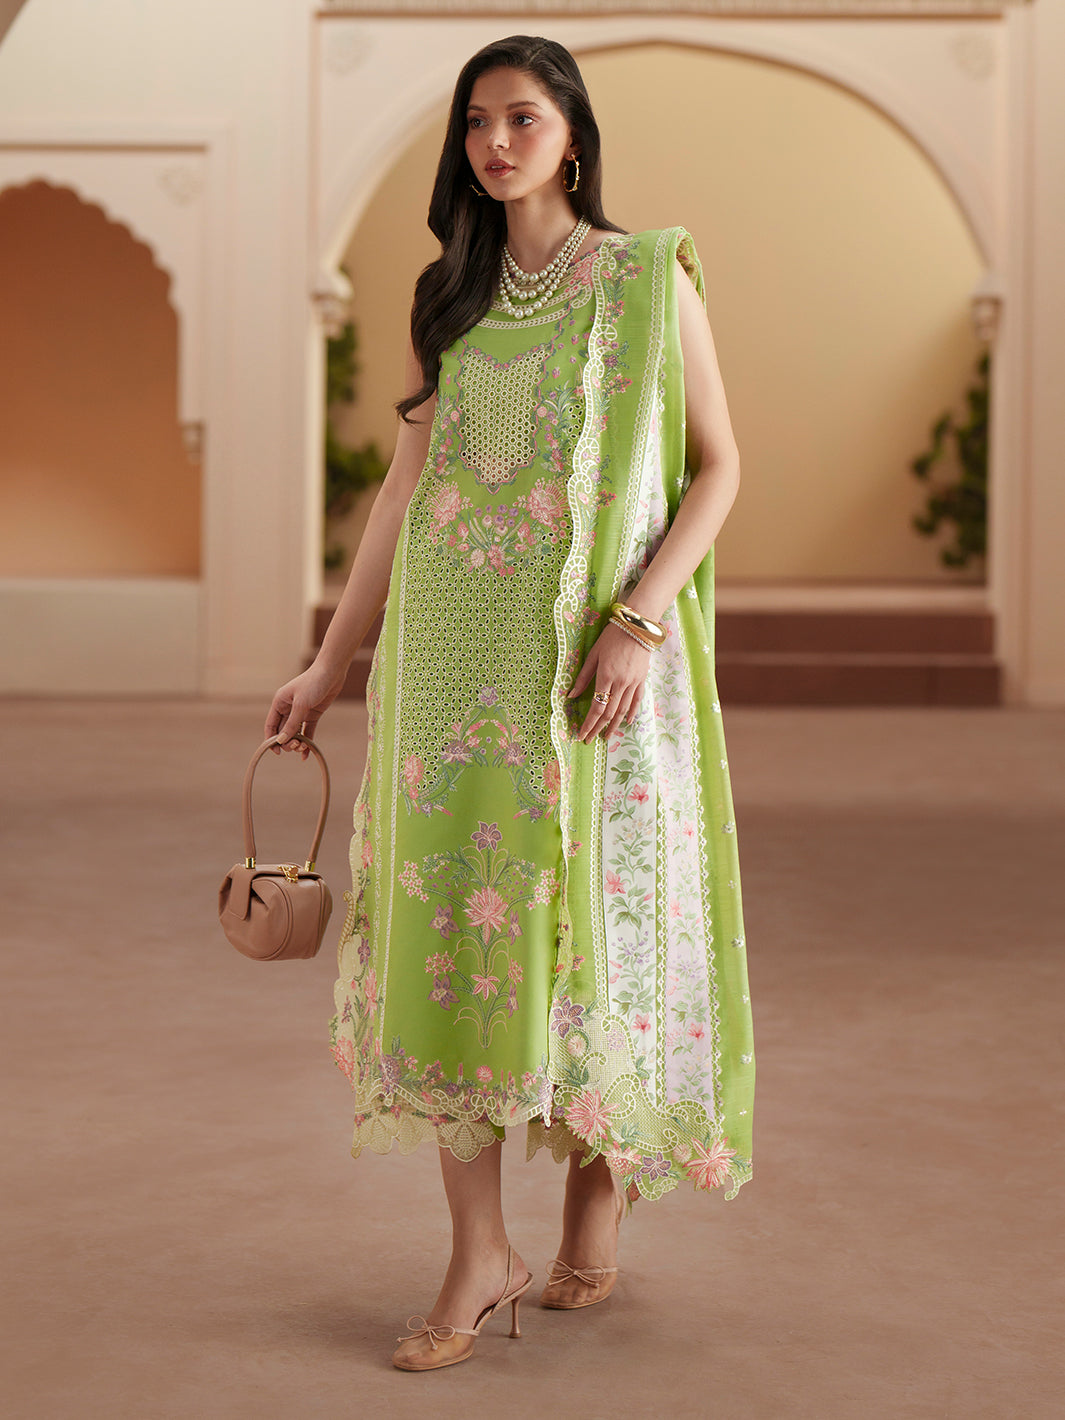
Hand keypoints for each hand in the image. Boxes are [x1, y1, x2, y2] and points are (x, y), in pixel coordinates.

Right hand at [265, 659, 348, 756]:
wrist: (332, 672)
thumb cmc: (313, 683)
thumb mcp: (301, 704)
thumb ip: (291, 723)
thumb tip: (281, 741)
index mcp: (279, 703)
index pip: (271, 725)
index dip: (271, 740)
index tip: (277, 752)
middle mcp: (288, 708)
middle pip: (283, 731)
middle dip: (287, 742)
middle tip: (297, 746)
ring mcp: (300, 712)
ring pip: (295, 733)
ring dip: (297, 743)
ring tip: (304, 747)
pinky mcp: (312, 714)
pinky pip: (307, 731)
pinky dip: (307, 742)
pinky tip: (307, 754)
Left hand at [567, 622, 651, 743]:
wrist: (637, 626)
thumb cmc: (612, 637)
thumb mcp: (593, 655)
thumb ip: (583, 677)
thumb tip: (570, 695)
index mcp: (606, 676)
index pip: (596, 707)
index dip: (589, 723)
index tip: (581, 734)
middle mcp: (620, 683)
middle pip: (609, 713)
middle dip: (598, 728)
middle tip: (590, 739)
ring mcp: (633, 682)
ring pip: (623, 710)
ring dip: (614, 726)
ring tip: (606, 737)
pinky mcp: (642, 680)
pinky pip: (637, 700)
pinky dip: (632, 713)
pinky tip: (628, 722)